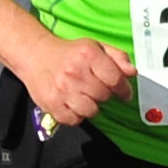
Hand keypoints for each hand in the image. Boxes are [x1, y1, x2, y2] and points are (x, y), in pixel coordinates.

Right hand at [19, 35, 134, 127]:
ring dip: (91, 106)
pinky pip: (73, 120)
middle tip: (96, 89)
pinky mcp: (50, 103)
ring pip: (91, 111)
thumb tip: (132, 72)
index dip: (124, 89)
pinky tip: (73, 104)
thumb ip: (118, 58)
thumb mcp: (96, 47)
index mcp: (88, 55)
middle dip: (105, 95)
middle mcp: (75, 72)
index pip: (116, 80)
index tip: (125, 93)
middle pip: (104, 96)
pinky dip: (76, 115)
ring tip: (84, 96)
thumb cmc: (69, 53)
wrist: (35, 55)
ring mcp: (61, 89)